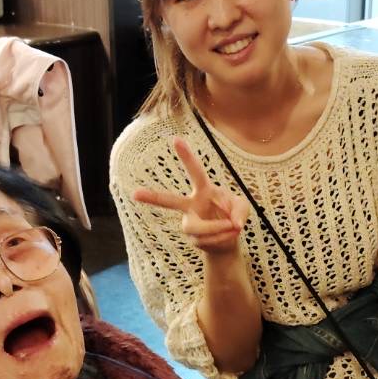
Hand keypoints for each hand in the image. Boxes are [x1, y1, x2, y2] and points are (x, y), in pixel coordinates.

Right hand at [131, 137, 250, 255]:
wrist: (229, 238)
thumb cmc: (233, 215)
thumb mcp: (243, 207)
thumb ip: (241, 211)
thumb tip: (234, 223)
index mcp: (203, 190)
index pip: (194, 171)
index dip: (187, 156)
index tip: (176, 139)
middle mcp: (191, 205)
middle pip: (170, 201)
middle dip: (152, 197)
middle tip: (134, 194)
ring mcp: (189, 223)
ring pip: (196, 227)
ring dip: (217, 228)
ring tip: (233, 227)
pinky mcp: (192, 239)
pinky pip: (208, 239)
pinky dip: (223, 238)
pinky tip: (228, 234)